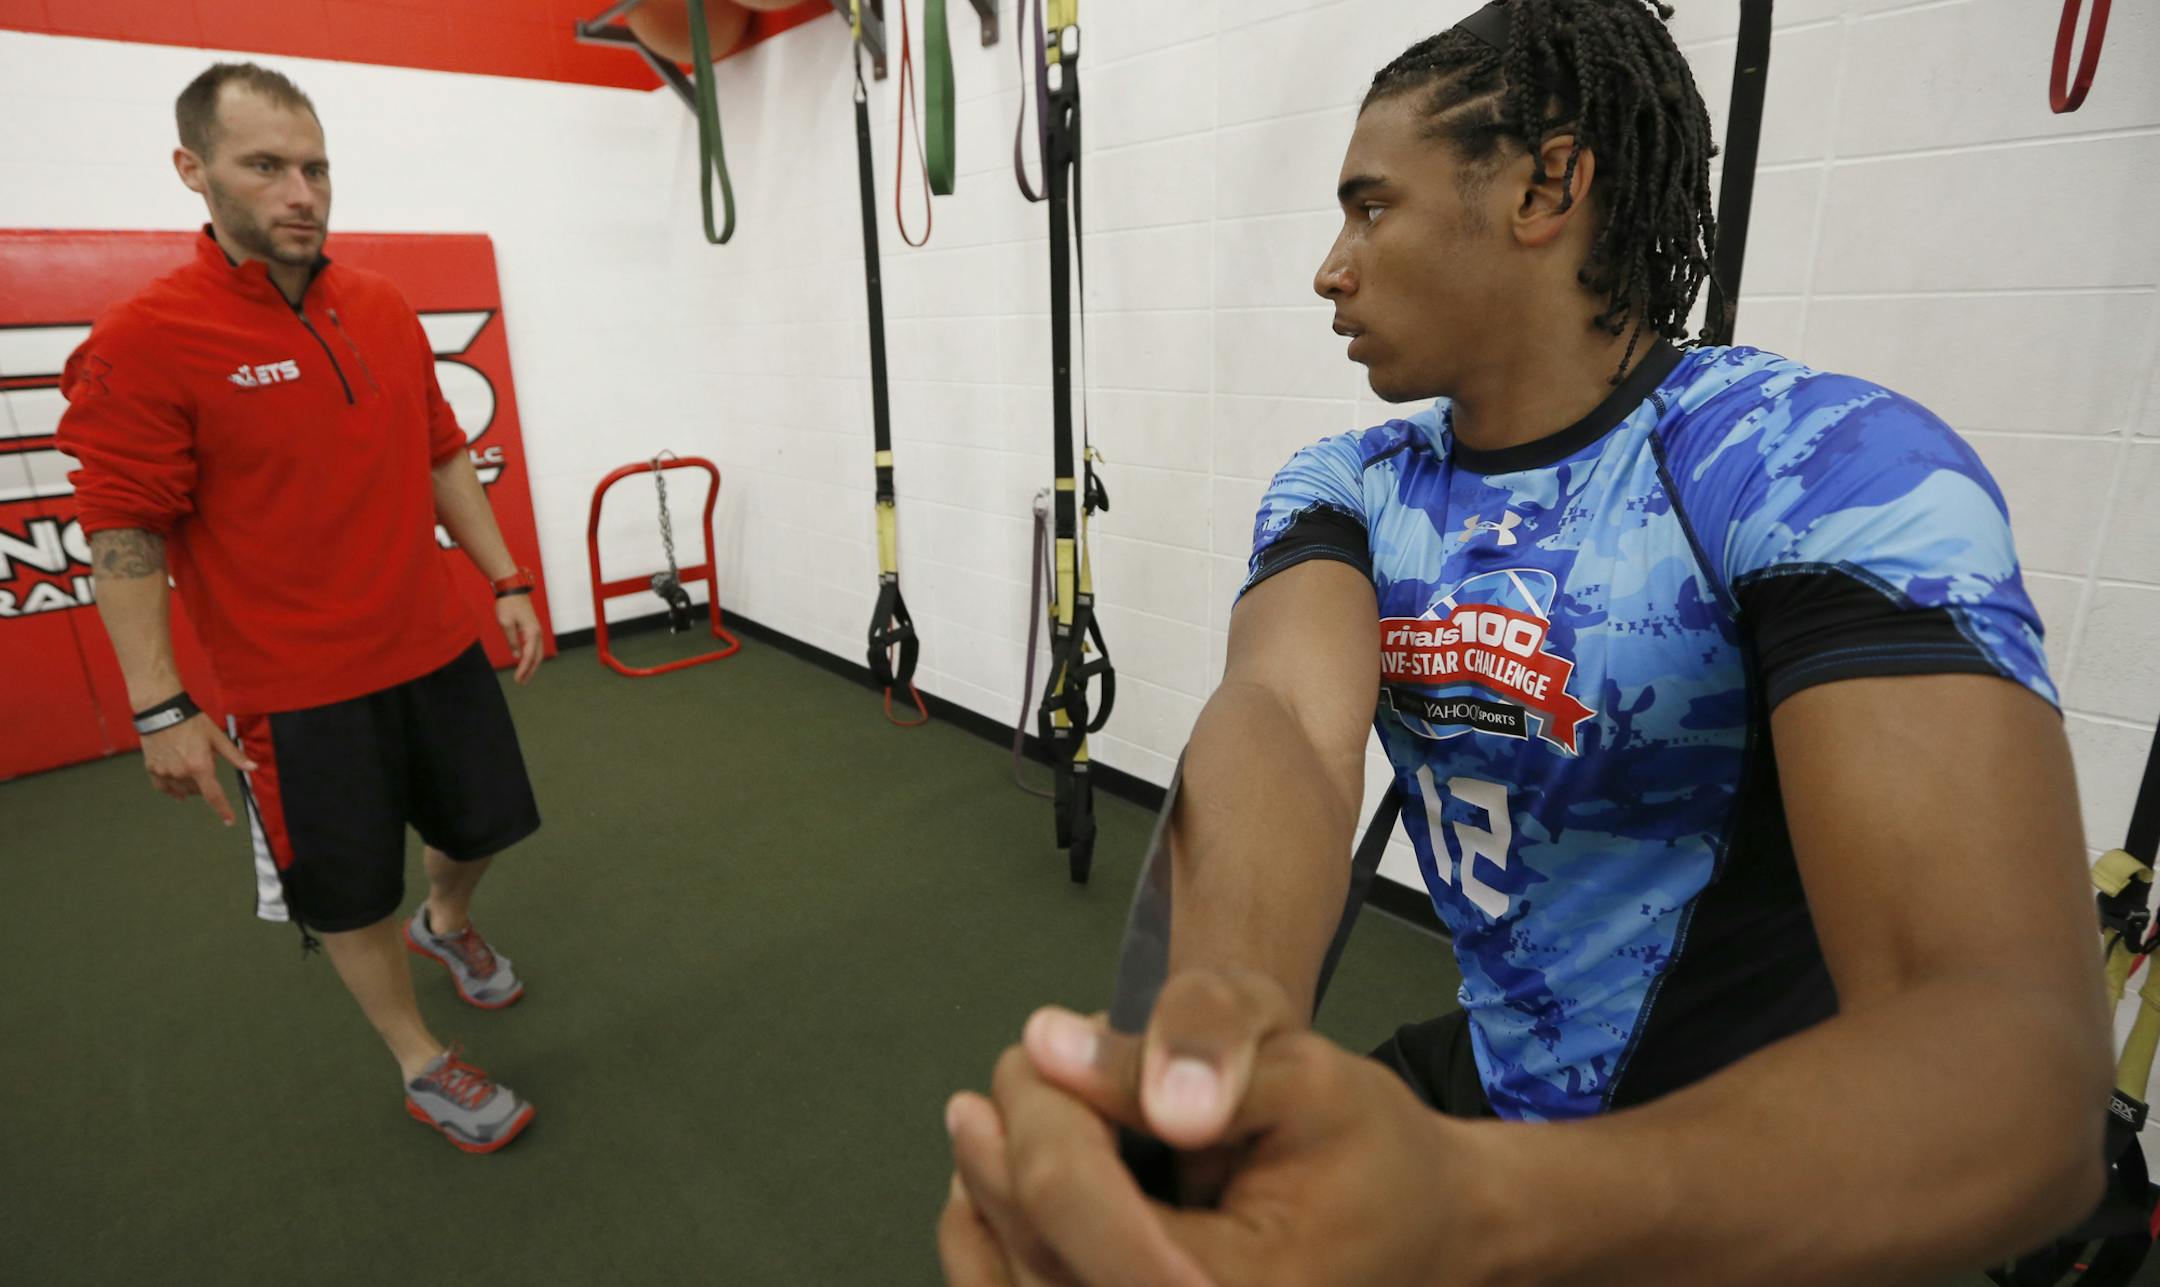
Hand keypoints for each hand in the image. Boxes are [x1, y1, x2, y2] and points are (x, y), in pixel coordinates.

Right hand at [140, 711, 256, 826]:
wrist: (162, 711)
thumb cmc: (192, 722)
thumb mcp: (217, 737)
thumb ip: (235, 755)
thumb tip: (253, 767)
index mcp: (200, 766)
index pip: (214, 795)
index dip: (223, 810)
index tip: (229, 822)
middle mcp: (182, 773)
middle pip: (198, 791)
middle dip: (205, 784)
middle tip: (205, 765)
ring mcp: (165, 772)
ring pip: (181, 790)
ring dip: (190, 786)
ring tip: (191, 768)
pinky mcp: (152, 769)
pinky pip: (163, 787)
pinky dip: (172, 789)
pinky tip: (176, 787)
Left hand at [496, 594, 543, 683]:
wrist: (512, 588)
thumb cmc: (507, 605)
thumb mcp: (505, 624)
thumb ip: (512, 642)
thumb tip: (518, 657)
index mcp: (532, 633)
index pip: (528, 657)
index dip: (523, 670)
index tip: (517, 680)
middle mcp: (537, 633)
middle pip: (537, 657)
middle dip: (530, 671)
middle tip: (522, 682)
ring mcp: (536, 630)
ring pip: (538, 652)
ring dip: (532, 665)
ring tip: (524, 675)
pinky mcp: (533, 628)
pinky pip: (535, 646)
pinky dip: (532, 656)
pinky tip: (526, 660)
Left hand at [946, 1001, 1500, 1286]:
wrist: (1414, 1229)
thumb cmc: (1366, 1149)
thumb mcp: (1300, 1068)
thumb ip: (1190, 1047)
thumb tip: (1048, 1042)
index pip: (1068, 1194)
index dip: (1041, 1102)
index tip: (1044, 1042)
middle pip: (1028, 1236)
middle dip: (1010, 1132)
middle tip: (1023, 1063)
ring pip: (1006, 1277)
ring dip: (985, 1184)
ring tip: (1003, 1110)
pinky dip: (988, 1237)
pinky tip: (996, 1177)